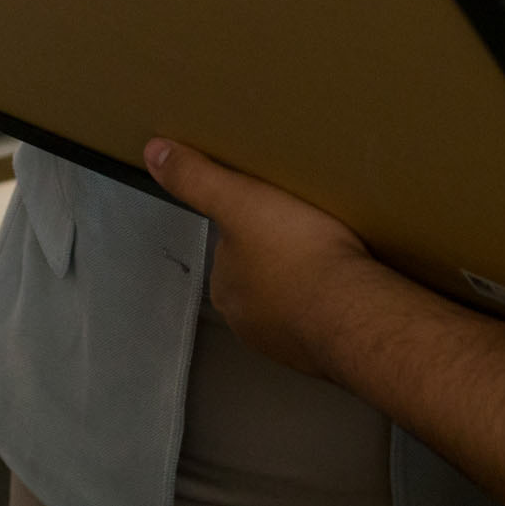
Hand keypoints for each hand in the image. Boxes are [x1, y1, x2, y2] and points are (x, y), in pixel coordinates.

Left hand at [144, 138, 378, 378]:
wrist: (351, 311)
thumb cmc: (296, 252)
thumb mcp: (241, 201)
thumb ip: (197, 178)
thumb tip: (153, 152)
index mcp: (225, 286)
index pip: (231, 249)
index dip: (253, 225)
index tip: (278, 210)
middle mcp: (246, 321)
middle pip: (260, 276)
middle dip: (280, 257)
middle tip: (310, 229)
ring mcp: (285, 342)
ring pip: (290, 301)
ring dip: (306, 283)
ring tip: (333, 254)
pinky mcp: (321, 353)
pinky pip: (320, 321)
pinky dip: (328, 305)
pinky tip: (346, 287)